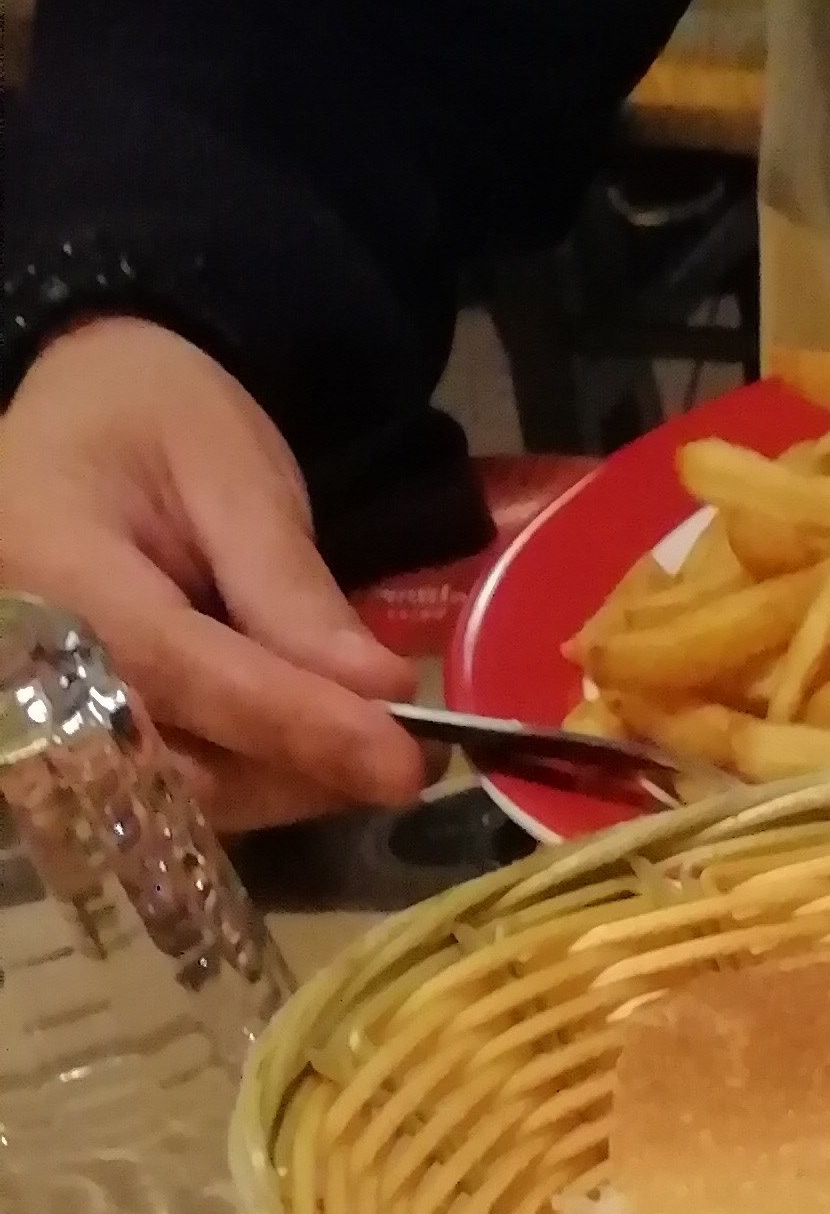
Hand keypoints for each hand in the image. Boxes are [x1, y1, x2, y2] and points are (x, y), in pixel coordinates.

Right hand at [0, 318, 424, 828]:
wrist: (85, 417)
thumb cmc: (149, 418)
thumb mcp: (228, 469)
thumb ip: (291, 585)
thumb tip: (381, 693)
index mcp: (50, 561)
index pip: (177, 667)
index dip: (293, 723)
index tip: (399, 761)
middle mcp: (31, 656)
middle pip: (177, 761)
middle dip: (302, 771)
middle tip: (408, 760)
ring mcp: (52, 708)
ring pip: (185, 796)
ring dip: (292, 786)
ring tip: (376, 748)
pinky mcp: (89, 739)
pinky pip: (179, 788)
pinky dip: (262, 777)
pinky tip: (322, 747)